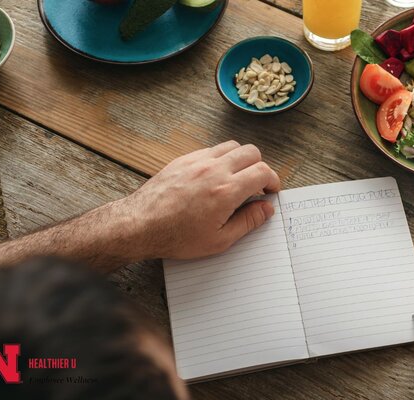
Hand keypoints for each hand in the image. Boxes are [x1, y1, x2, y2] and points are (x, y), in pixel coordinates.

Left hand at [119, 141, 279, 259]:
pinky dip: (221, 158)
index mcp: (226, 191)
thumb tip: (266, 209)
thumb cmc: (177, 237)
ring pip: (232, 146)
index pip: (263, 172)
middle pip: (251, 152)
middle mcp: (214, 170)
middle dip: (260, 167)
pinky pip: (211, 149)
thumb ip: (248, 222)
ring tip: (238, 178)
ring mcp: (198, 161)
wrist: (140, 225)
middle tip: (258, 185)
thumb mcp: (219, 240)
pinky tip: (216, 176)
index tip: (271, 191)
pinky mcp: (184, 159)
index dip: (273, 180)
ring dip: (241, 159)